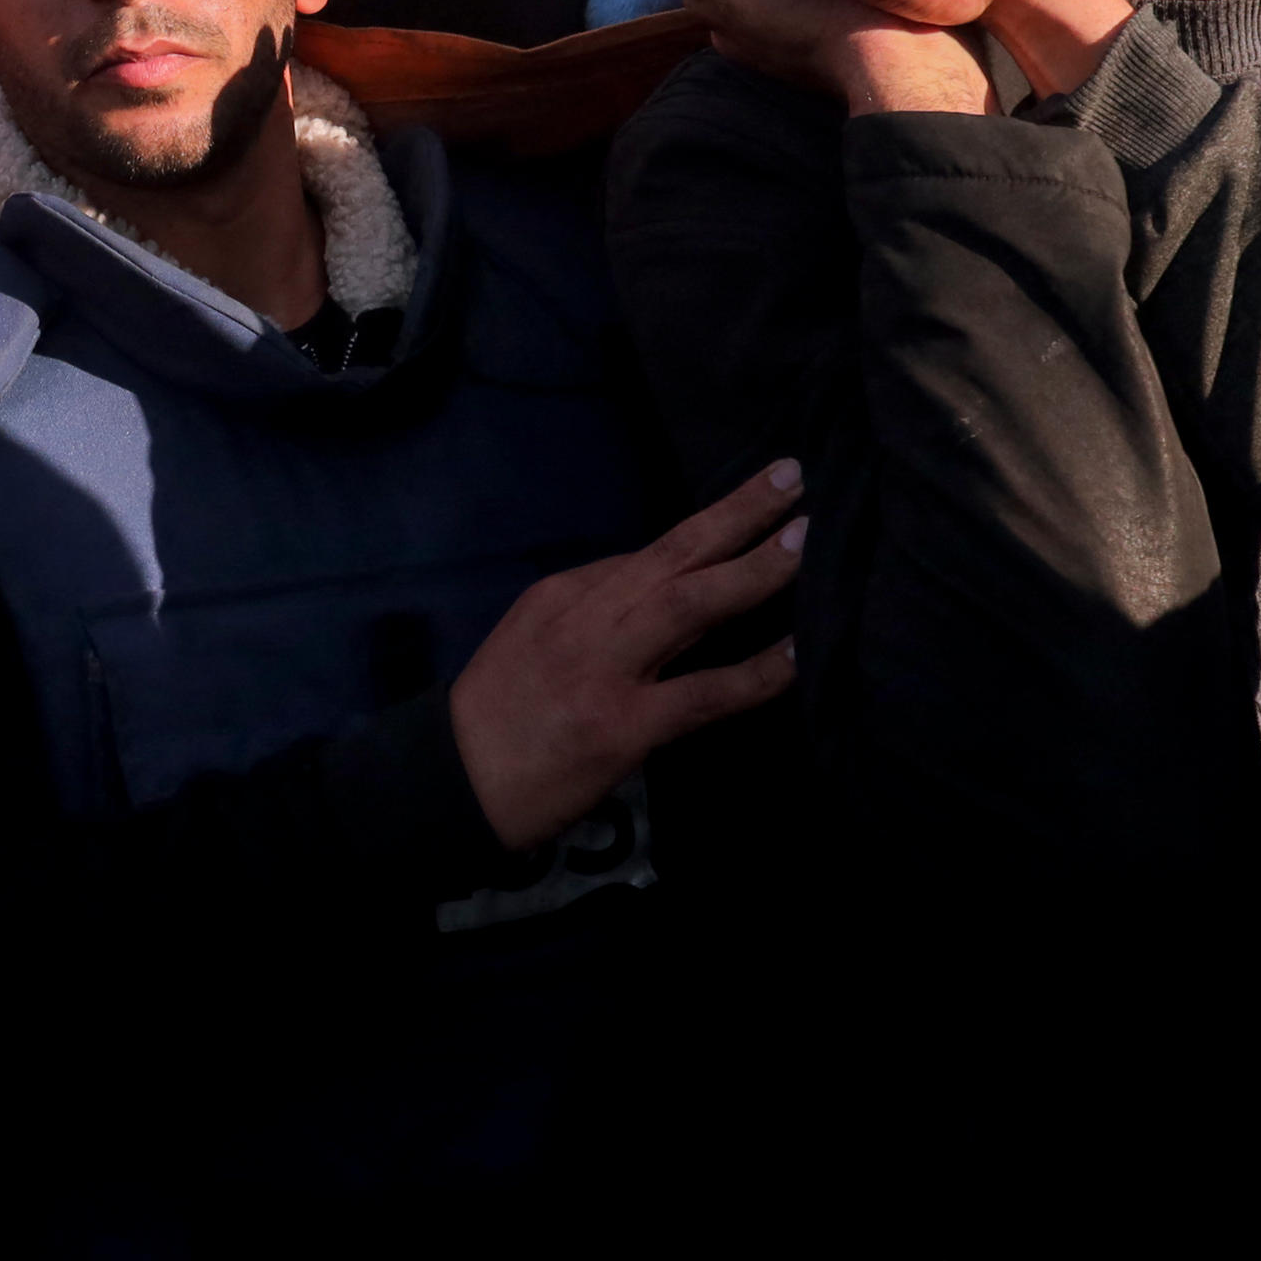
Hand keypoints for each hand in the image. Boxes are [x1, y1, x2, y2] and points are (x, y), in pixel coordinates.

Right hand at [447, 462, 809, 849]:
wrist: (453, 784)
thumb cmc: (494, 718)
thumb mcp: (529, 639)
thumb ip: (590, 613)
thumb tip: (656, 593)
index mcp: (561, 595)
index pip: (646, 552)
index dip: (707, 528)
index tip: (756, 504)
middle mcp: (585, 619)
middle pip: (673, 552)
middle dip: (737, 514)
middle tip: (793, 477)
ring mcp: (604, 670)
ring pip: (689, 603)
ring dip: (753, 570)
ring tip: (807, 543)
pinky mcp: (621, 726)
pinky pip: (703, 693)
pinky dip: (755, 672)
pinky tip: (797, 654)